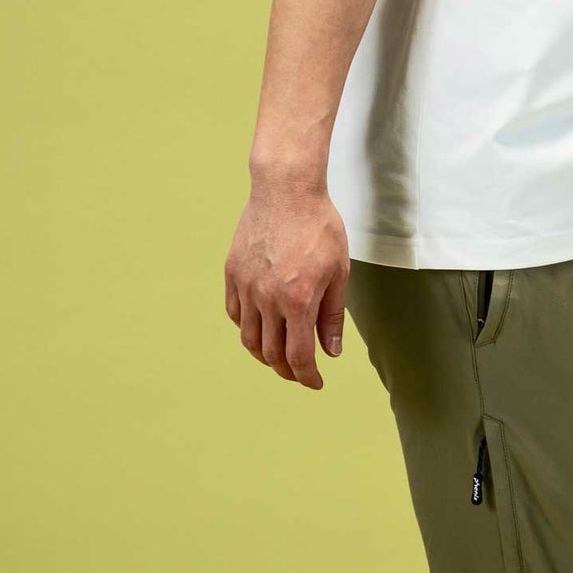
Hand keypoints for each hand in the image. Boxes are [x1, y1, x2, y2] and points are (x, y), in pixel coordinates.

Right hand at [224, 187, 350, 389]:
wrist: (286, 190)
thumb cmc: (319, 227)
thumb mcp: (339, 272)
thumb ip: (332, 316)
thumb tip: (330, 351)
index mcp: (298, 300)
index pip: (297, 356)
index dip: (306, 376)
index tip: (315, 382)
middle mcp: (267, 297)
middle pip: (271, 353)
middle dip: (288, 371)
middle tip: (300, 373)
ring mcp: (246, 285)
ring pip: (249, 338)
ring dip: (265, 355)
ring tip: (279, 358)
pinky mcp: (232, 273)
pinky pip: (235, 313)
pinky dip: (248, 329)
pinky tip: (261, 329)